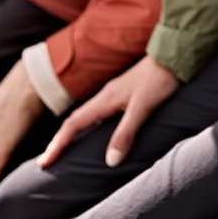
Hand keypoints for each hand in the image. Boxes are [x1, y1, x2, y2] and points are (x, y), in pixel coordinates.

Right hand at [40, 55, 179, 170]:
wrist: (173, 55)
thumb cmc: (159, 80)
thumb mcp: (142, 108)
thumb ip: (126, 133)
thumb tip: (110, 162)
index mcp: (104, 100)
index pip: (73, 125)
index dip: (57, 145)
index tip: (44, 163)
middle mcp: (104, 97)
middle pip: (74, 121)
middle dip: (59, 142)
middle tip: (46, 162)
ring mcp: (113, 95)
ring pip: (85, 117)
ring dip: (72, 134)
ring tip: (64, 152)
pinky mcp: (123, 95)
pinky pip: (98, 115)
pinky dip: (88, 128)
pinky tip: (94, 135)